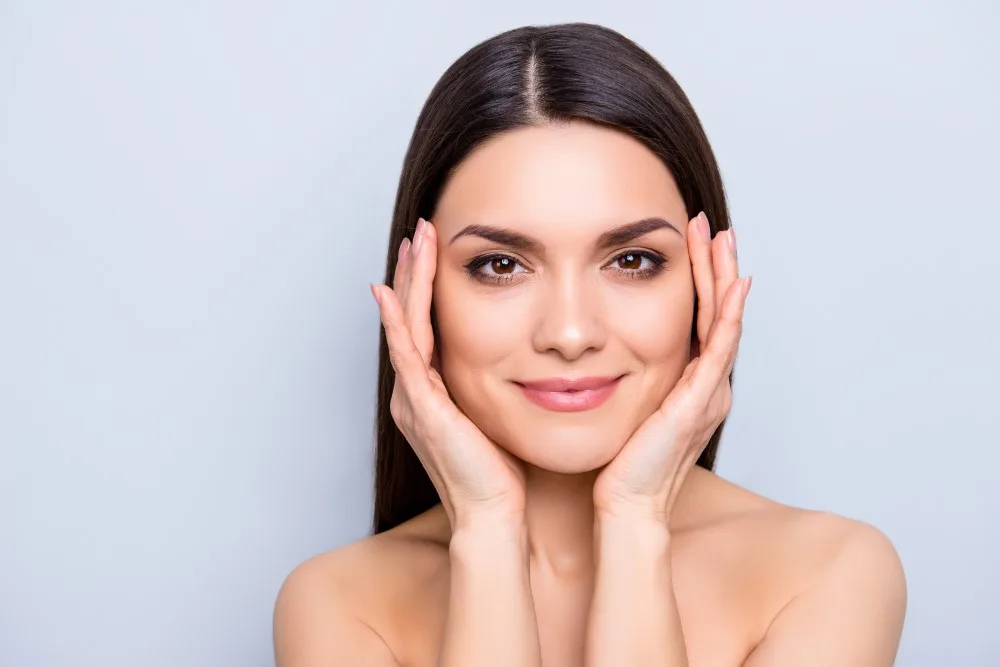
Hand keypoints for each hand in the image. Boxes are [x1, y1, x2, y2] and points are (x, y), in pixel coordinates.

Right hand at [371, 218, 526, 528]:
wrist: (494, 514)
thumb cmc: (502, 472)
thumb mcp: (498, 414)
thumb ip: (497, 384)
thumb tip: (526, 359)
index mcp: (432, 391)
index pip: (426, 323)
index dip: (428, 284)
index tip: (436, 247)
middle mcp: (416, 390)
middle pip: (409, 316)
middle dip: (413, 271)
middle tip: (420, 229)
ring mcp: (415, 398)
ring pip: (405, 326)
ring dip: (408, 281)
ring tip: (414, 241)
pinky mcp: (422, 408)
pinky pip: (406, 355)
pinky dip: (397, 321)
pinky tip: (391, 292)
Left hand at [592, 212, 749, 521]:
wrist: (624, 502)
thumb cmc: (615, 461)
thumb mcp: (619, 403)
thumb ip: (617, 374)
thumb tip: (588, 347)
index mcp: (687, 382)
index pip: (697, 318)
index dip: (696, 278)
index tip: (687, 241)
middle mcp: (704, 383)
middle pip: (717, 312)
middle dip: (713, 266)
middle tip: (709, 226)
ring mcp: (707, 392)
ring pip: (723, 322)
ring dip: (722, 278)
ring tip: (719, 238)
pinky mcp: (700, 401)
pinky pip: (720, 349)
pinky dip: (728, 315)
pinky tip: (733, 285)